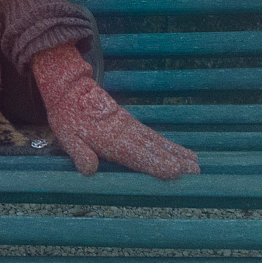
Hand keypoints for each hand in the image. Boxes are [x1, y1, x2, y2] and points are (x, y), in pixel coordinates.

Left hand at [31, 41, 199, 178]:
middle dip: (175, 161)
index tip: (174, 172)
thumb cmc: (67, 118)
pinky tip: (181, 153)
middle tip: (196, 172)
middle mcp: (126, 133)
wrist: (71, 90)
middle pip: (153, 149)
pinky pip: (154, 136)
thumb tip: (89, 170)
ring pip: (158, 142)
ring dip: (177, 153)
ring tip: (196, 165)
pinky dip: (169, 145)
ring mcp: (131, 127)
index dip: (155, 164)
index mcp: (110, 140)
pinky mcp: (132, 124)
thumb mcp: (66, 137)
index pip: (136, 155)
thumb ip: (79, 153)